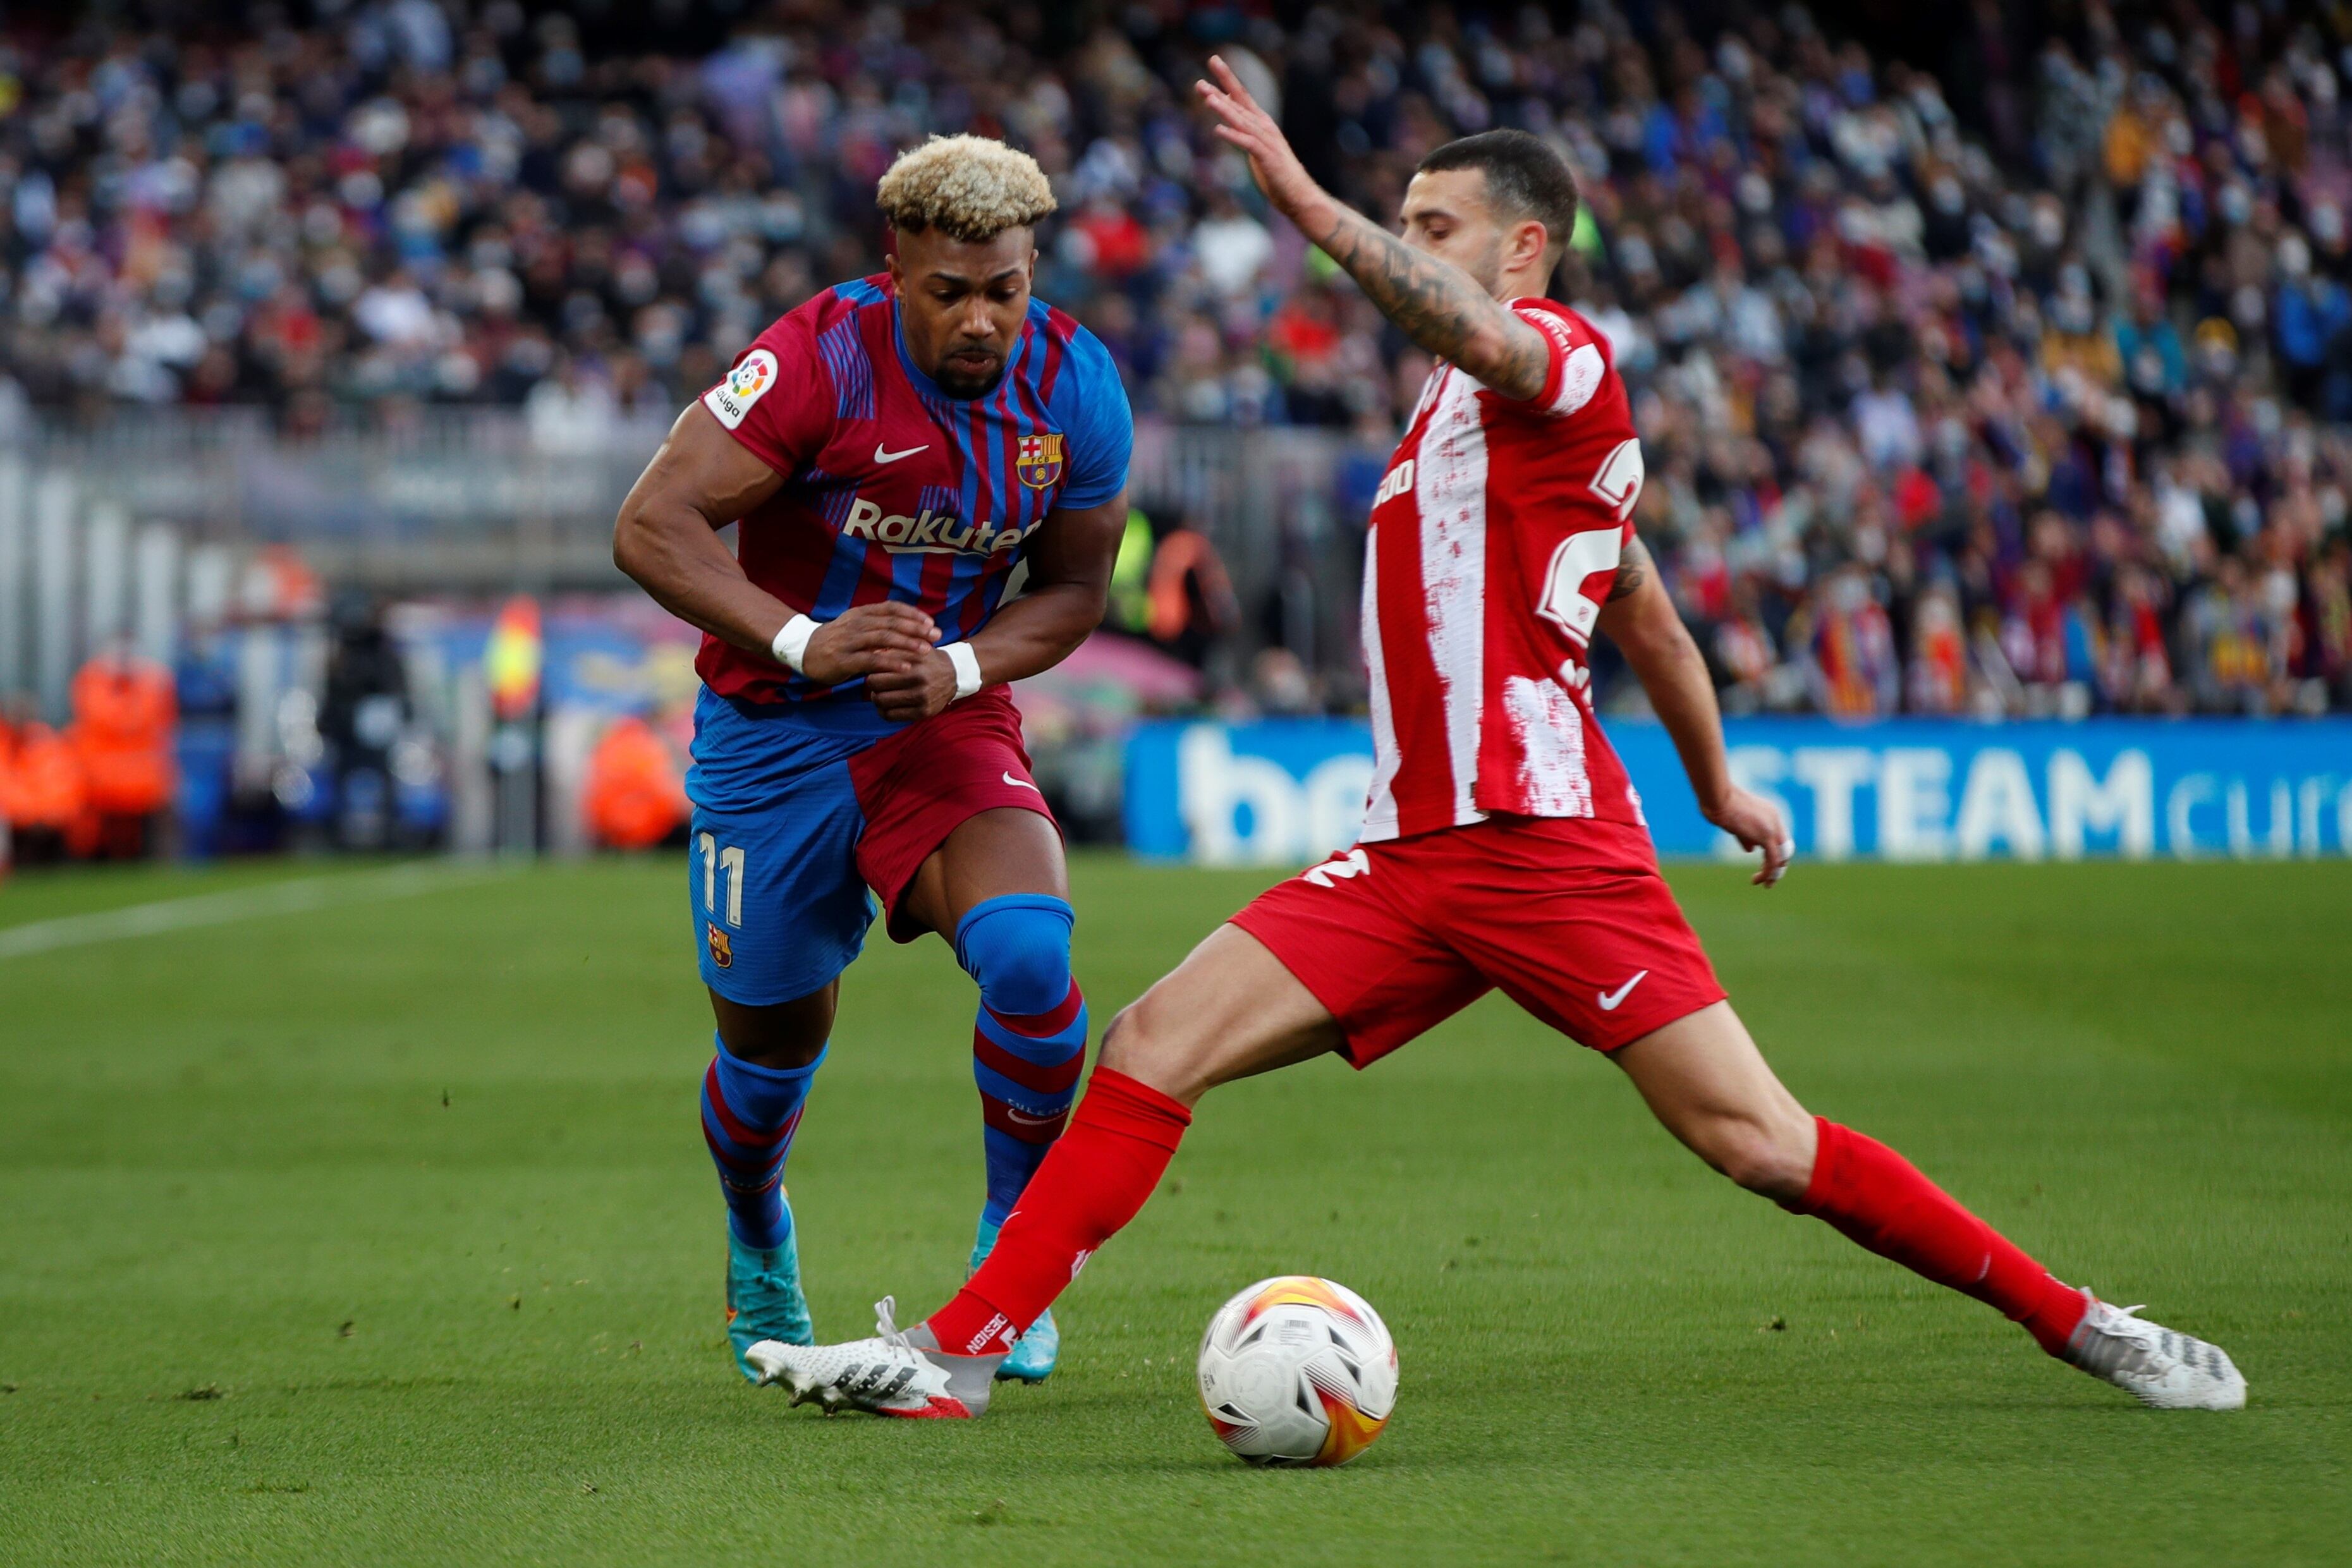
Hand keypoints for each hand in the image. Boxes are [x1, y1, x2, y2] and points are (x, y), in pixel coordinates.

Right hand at [798, 602, 935, 686]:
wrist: (804, 651)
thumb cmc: (836, 640)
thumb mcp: (855, 625)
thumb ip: (878, 623)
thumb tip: (907, 625)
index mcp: (861, 613)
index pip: (891, 608)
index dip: (912, 614)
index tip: (930, 622)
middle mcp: (857, 624)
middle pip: (891, 622)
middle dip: (916, 629)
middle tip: (936, 636)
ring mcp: (850, 642)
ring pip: (883, 639)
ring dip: (907, 644)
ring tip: (926, 650)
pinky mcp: (844, 660)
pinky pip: (871, 660)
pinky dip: (890, 663)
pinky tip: (906, 667)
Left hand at [863, 648, 957, 723]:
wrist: (954, 675)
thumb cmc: (927, 659)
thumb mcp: (913, 647)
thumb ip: (891, 647)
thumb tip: (868, 651)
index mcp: (914, 660)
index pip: (877, 666)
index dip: (871, 667)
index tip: (873, 668)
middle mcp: (919, 679)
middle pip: (876, 685)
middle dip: (872, 683)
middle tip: (875, 682)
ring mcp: (922, 697)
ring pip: (881, 701)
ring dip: (876, 698)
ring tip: (880, 693)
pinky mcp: (923, 712)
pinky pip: (891, 716)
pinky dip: (883, 711)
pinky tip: (886, 705)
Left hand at [1195, 56, 1327, 227]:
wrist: (1297, 194)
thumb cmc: (1275, 172)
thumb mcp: (1255, 146)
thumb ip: (1243, 129)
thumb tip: (1228, 116)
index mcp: (1261, 123)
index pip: (1241, 96)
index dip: (1226, 79)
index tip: (1214, 61)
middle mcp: (1264, 127)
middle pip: (1240, 101)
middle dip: (1224, 83)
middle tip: (1212, 62)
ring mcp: (1266, 141)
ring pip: (1241, 120)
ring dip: (1224, 108)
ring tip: (1207, 97)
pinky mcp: (1267, 157)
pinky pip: (1247, 144)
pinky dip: (1233, 136)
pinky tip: (1218, 129)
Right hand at [1705, 786, 1793, 887]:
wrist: (1718, 798)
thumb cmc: (1719, 805)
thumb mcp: (1735, 823)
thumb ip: (1745, 837)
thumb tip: (1751, 850)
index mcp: (1768, 813)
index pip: (1777, 837)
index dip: (1773, 852)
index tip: (1763, 864)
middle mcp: (1774, 819)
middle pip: (1784, 848)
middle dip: (1778, 865)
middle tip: (1769, 880)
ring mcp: (1772, 827)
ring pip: (1781, 856)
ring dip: (1773, 873)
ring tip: (1763, 884)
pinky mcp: (1767, 836)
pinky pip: (1773, 860)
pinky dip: (1768, 873)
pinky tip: (1758, 880)